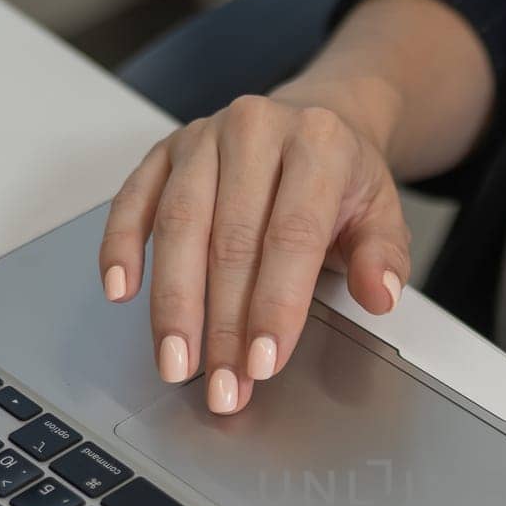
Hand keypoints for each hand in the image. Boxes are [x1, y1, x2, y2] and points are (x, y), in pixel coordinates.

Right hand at [98, 85, 411, 414]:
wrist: (318, 119)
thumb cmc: (344, 180)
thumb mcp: (383, 215)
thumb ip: (384, 257)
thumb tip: (380, 294)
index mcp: (318, 143)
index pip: (291, 235)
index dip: (275, 305)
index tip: (263, 363)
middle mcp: (255, 130)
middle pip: (230, 240)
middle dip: (222, 326)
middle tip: (221, 386)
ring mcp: (204, 137)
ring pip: (179, 225)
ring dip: (173, 304)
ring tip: (175, 363)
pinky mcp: (165, 150)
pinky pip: (134, 199)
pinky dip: (121, 246)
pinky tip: (121, 291)